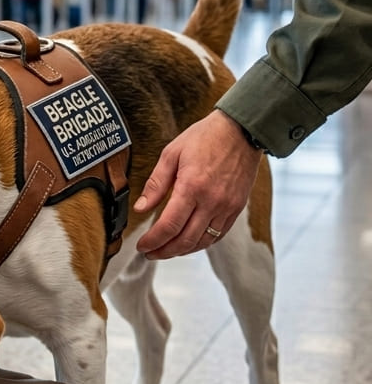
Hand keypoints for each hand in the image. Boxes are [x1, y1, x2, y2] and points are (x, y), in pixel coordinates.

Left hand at [134, 110, 262, 258]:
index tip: (141, 246)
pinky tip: (188, 243)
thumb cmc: (205, 137)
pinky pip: (218, 234)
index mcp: (192, 187)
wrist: (242, 130)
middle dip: (163, 251)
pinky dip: (201, 243)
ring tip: (165, 250)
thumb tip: (140, 208)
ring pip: (202, 242)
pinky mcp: (237, 208)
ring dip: (181, 251)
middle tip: (149, 253)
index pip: (168, 226)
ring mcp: (227, 206)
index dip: (152, 241)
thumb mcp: (172, 154)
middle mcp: (212, 201)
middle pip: (184, 240)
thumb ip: (155, 184)